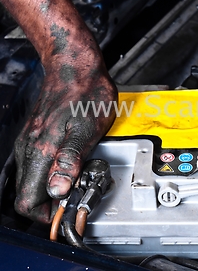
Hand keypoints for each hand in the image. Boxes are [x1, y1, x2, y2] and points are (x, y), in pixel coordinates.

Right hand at [14, 60, 116, 223]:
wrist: (75, 67)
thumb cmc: (85, 94)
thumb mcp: (87, 130)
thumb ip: (71, 161)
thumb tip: (58, 191)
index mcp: (39, 152)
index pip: (27, 202)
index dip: (47, 213)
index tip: (68, 208)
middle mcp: (28, 150)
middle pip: (29, 194)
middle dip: (53, 202)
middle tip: (78, 192)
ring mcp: (30, 142)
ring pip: (34, 180)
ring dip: (55, 187)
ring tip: (80, 177)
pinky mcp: (37, 136)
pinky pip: (39, 164)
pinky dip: (54, 172)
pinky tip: (74, 163)